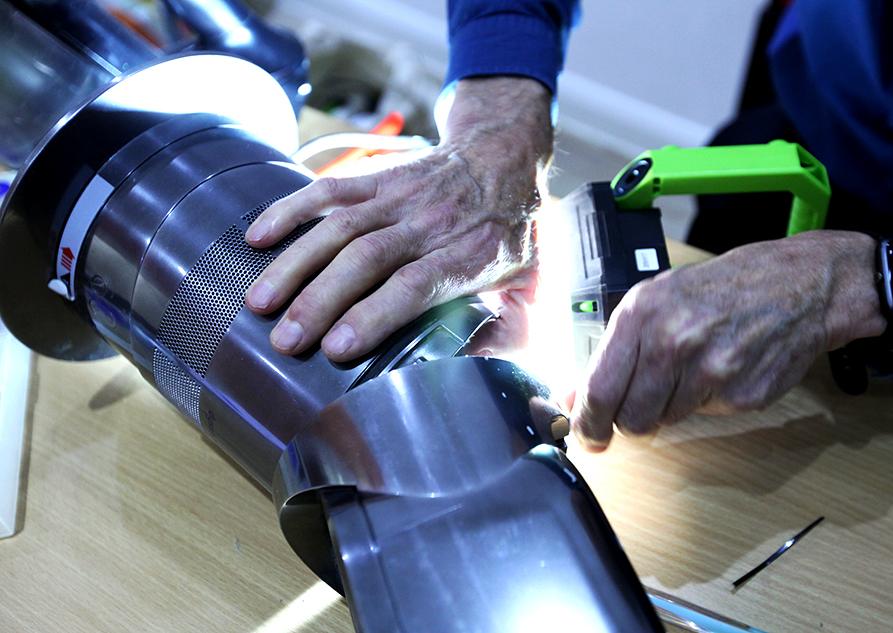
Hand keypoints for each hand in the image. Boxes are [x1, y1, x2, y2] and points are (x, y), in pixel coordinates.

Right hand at [244, 77, 552, 360]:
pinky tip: (258, 236)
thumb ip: (514, 333)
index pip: (413, 286)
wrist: (504, 154)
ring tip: (259, 302)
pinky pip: (328, 189)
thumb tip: (479, 378)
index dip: (373, 315)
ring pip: (339, 227)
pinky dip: (291, 209)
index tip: (336, 348)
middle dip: (319, 301)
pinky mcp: (376, 178)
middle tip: (284, 341)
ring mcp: (398, 198)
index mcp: (468, 256)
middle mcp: (428, 224)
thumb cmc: (516, 229)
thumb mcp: (536, 285)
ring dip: (295, 264)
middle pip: (366, 260)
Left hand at [570, 231, 885, 450]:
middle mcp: (672, 342)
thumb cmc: (719, 290)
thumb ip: (614, 350)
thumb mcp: (656, 301)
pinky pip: (704, 416)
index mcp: (641, 314)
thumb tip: (575, 397)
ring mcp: (709, 371)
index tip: (586, 436)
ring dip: (669, 407)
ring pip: (665, 420)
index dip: (588, 422)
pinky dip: (706, 402)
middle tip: (638, 408)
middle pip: (630, 417)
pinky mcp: (740, 395)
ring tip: (689, 371)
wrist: (795, 286)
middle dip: (629, 421)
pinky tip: (720, 370)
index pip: (600, 389)